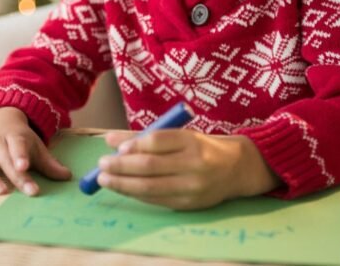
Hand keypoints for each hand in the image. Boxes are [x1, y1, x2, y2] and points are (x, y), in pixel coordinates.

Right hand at [0, 107, 71, 195]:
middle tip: (26, 189)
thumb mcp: (35, 146)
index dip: (20, 155)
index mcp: (13, 136)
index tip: (25, 166)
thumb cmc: (19, 140)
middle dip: (14, 174)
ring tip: (0, 191)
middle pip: (3, 157)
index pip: (18, 145)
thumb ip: (49, 163)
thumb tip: (67, 177)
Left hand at [97, 130, 280, 209]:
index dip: (135, 144)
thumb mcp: (178, 134)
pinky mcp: (190, 205)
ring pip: (151, 187)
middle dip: (121, 167)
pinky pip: (157, 200)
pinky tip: (124, 188)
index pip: (159, 140)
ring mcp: (193, 187)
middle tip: (101, 165)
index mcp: (191, 141)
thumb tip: (109, 140)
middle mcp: (194, 164)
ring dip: (123, 184)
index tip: (116, 148)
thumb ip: (144, 136)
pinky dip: (137, 194)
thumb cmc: (200, 147)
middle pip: (151, 166)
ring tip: (104, 179)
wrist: (237, 168)